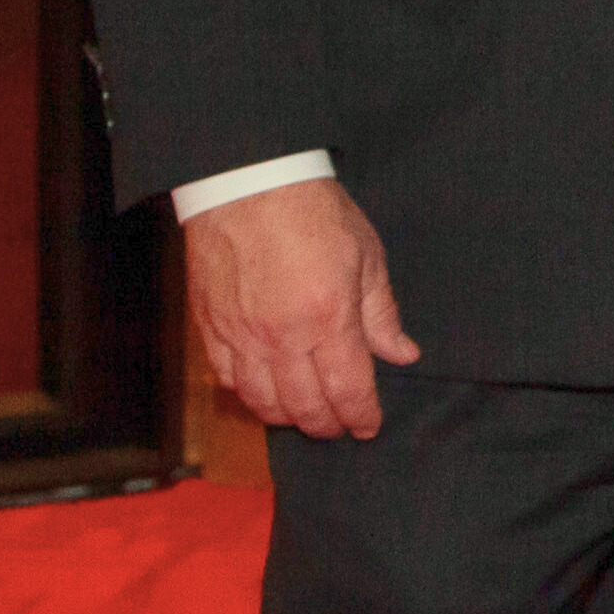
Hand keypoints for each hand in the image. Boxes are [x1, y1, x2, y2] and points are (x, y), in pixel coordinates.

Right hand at [185, 180, 421, 438]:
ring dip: (286, 417)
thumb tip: (402, 353)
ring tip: (306, 416)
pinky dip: (248, 396)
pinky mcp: (210, 328)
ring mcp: (240, 336)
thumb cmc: (314, 213)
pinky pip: (227, 379)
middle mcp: (280, 337)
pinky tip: (265, 394)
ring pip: (261, 401)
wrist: (247, 185)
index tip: (369, 426)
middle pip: (303, 405)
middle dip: (326, 425)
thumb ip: (382, 314)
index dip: (361, 415)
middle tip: (340, 427)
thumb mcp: (367, 257)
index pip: (347, 389)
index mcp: (327, 319)